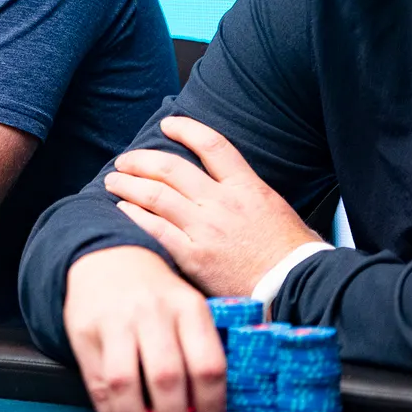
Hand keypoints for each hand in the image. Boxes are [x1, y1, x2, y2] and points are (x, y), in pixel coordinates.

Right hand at [64, 245, 226, 411]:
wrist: (105, 257)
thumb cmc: (156, 295)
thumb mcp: (187, 308)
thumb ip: (199, 352)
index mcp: (188, 307)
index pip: (208, 367)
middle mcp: (152, 312)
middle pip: (168, 379)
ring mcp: (114, 321)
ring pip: (126, 385)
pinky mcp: (84, 332)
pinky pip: (98, 385)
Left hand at [104, 115, 320, 296]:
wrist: (297, 287)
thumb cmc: (292, 254)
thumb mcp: (277, 209)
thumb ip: (249, 193)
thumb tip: (233, 185)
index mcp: (247, 187)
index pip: (212, 145)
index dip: (186, 129)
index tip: (168, 124)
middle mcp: (222, 203)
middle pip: (170, 168)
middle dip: (140, 160)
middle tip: (124, 161)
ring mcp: (205, 229)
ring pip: (155, 195)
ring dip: (128, 184)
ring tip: (113, 181)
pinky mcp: (193, 256)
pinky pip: (154, 229)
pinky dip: (134, 215)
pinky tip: (122, 209)